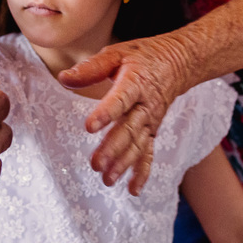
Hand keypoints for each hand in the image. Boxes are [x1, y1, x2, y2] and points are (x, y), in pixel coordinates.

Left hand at [60, 34, 192, 195]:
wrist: (178, 62)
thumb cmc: (142, 56)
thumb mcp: (117, 53)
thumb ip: (92, 68)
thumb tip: (64, 78)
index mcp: (136, 82)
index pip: (121, 99)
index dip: (106, 113)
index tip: (90, 126)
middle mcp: (146, 105)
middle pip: (129, 129)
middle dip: (113, 148)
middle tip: (96, 164)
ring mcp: (150, 121)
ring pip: (138, 145)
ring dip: (123, 164)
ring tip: (107, 179)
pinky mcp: (152, 130)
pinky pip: (149, 153)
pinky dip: (143, 172)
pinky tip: (133, 189)